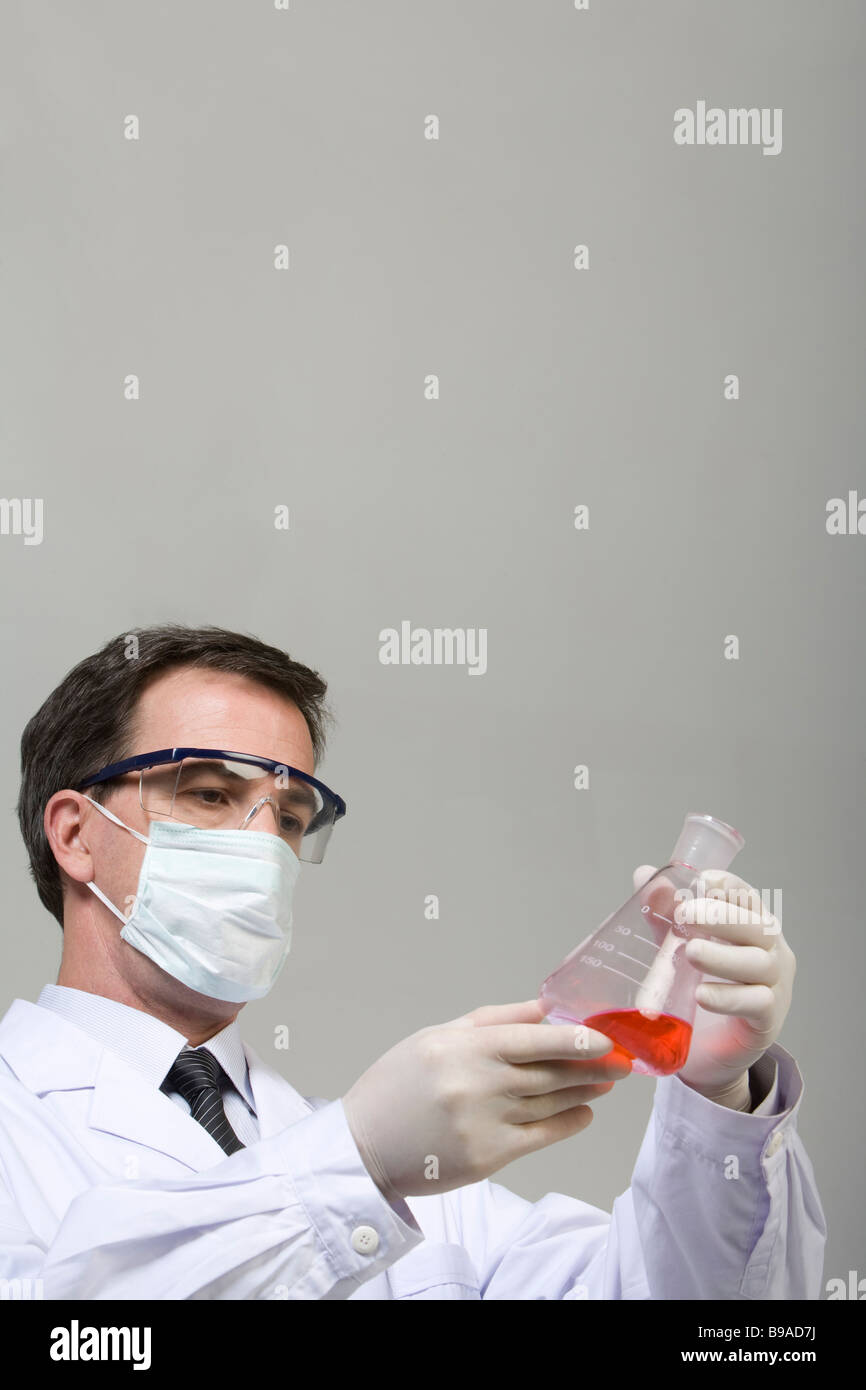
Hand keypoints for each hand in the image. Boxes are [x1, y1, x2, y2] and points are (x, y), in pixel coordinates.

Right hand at [342, 1000, 630, 1197]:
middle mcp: (477, 1084)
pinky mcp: (487, 1157)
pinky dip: (568, 1123)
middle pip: (550, 1072)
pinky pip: (542, 1137)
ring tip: (605, 1081)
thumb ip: (493, 1020)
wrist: (363, 1145)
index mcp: (464, 1047)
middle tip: (619, 1060)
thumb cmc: (398, 1085)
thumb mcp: (437, 1037)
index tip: (605, 1038)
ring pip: (551, 1103)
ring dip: (584, 1091)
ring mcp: (484, 1123)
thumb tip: (543, 1009)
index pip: (535, 1040)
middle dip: (591, 1065)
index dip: (577, 1040)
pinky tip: (583, 1112)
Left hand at [632, 865, 795, 1105]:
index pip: (748, 898)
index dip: (729, 886)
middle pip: (756, 926)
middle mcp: (771, 951)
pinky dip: (727, 997)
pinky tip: (701, 995)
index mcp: (752, 926)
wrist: (710, 1053)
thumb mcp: (679, 948)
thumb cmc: (702, 988)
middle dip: (722, 917)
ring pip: (757, 964)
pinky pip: (755, 1004)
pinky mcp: (768, 1020)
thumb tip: (643, 875)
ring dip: (723, 956)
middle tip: (686, 914)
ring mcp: (775, 986)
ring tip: (691, 953)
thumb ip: (665, 915)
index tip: (702, 879)